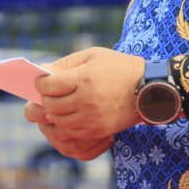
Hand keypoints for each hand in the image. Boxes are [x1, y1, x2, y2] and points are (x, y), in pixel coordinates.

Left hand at [23, 48, 144, 153]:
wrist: (148, 89)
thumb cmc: (119, 67)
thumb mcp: (94, 56)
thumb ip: (67, 63)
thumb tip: (43, 71)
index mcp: (84, 78)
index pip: (49, 85)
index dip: (40, 82)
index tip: (42, 80)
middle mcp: (86, 100)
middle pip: (50, 105)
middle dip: (44, 98)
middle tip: (47, 93)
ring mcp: (92, 118)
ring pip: (58, 121)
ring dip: (53, 113)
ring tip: (58, 104)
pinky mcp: (98, 130)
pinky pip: (71, 132)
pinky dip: (65, 124)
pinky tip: (70, 114)